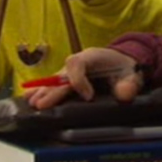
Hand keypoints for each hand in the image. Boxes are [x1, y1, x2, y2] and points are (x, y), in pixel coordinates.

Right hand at [25, 47, 142, 108]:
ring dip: (43, 91)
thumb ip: (130, 84)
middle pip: (61, 74)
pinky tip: (29, 98)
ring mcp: (70, 70)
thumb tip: (124, 95)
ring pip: (54, 79)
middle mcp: (78, 61)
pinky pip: (53, 83)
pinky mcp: (67, 78)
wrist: (123, 62)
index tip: (88, 97)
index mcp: (92, 56)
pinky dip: (41, 90)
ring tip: (31, 102)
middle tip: (42, 105)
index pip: (77, 63)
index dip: (79, 80)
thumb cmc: (125, 68)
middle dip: (52, 89)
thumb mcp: (133, 75)